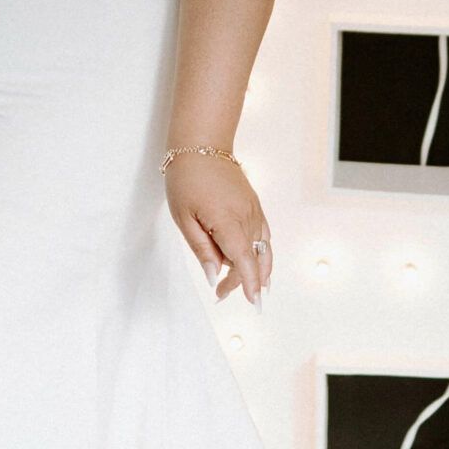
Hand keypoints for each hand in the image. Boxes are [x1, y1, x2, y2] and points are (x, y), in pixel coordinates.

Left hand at [164, 151, 271, 305]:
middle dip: (242, 280)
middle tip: (221, 294)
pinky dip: (263, 253)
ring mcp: (254, 210)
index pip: (244, 260)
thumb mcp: (184, 218)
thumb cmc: (187, 179)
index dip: (248, 283)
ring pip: (262, 248)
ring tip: (245, 288)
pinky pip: (264, 235)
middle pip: (252, 259)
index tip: (252, 303)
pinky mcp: (255, 205)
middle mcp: (247, 217)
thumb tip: (213, 276)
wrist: (201, 145)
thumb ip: (201, 249)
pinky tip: (258, 264)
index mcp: (227, 221)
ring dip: (254, 269)